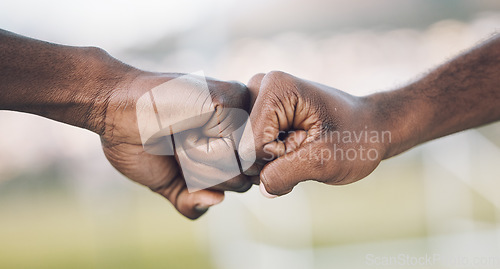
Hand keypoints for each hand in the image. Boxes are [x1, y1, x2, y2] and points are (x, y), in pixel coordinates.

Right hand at [100, 71, 252, 218]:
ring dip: (201, 162)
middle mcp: (240, 121)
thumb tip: (216, 201)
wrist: (113, 108)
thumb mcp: (166, 181)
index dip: (208, 183)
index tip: (179, 156)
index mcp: (230, 138)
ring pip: (240, 166)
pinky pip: (230, 149)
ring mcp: (239, 107)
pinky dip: (200, 148)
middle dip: (204, 176)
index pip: (242, 182)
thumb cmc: (137, 140)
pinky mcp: (231, 98)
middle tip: (177, 145)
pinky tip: (184, 124)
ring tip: (180, 134)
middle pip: (245, 178)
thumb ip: (191, 200)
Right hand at [240, 71, 391, 196]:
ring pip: (243, 152)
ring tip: (300, 146)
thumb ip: (287, 174)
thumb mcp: (326, 160)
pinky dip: (269, 160)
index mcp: (274, 88)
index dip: (279, 160)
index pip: (251, 147)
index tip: (308, 146)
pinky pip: (247, 150)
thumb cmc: (356, 139)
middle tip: (305, 147)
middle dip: (271, 162)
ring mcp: (254, 99)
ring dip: (270, 162)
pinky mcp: (255, 112)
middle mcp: (257, 86)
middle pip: (242, 148)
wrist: (370, 128)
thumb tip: (261, 188)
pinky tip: (290, 147)